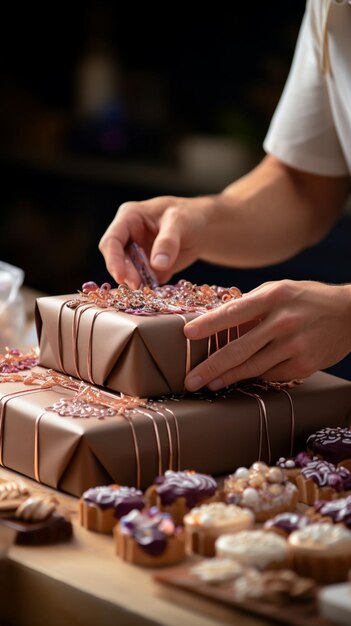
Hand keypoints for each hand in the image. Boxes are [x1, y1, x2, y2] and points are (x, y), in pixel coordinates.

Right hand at [99, 195, 216, 286]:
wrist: (202, 227)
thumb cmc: (188, 216)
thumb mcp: (179, 223)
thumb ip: (168, 241)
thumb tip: (157, 264)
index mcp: (129, 218)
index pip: (112, 240)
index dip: (113, 259)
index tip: (121, 276)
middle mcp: (128, 236)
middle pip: (116, 258)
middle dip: (124, 274)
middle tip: (137, 286)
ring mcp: (136, 254)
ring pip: (127, 272)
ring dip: (135, 283)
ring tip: (147, 290)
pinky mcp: (146, 268)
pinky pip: (142, 281)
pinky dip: (147, 288)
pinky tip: (155, 291)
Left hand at [184, 280, 350, 389]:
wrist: (350, 314)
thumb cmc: (307, 299)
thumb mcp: (280, 289)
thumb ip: (251, 303)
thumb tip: (218, 318)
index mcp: (274, 296)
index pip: (234, 312)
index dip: (209, 324)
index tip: (187, 334)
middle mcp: (283, 321)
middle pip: (239, 348)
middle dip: (211, 366)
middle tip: (190, 379)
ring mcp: (295, 345)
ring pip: (253, 367)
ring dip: (227, 377)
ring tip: (209, 383)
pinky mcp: (304, 365)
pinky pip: (271, 375)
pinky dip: (256, 376)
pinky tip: (243, 378)